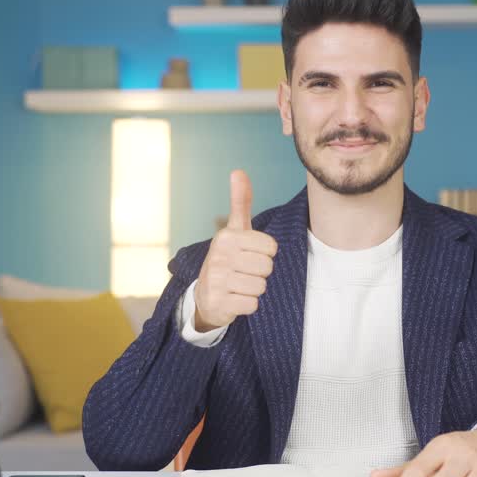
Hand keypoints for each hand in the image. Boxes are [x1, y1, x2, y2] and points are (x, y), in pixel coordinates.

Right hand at [192, 170, 277, 330]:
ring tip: (239, 285)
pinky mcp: (218, 303)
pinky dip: (248, 305)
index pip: (271, 248)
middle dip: (261, 273)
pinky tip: (235, 299)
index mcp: (227, 237)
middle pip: (267, 267)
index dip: (265, 254)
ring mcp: (216, 280)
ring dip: (254, 289)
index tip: (250, 256)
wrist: (205, 294)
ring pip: (261, 286)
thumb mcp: (234, 230)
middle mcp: (219, 256)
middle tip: (244, 272)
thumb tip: (238, 171)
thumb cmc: (228, 258)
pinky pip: (253, 304)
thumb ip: (239, 202)